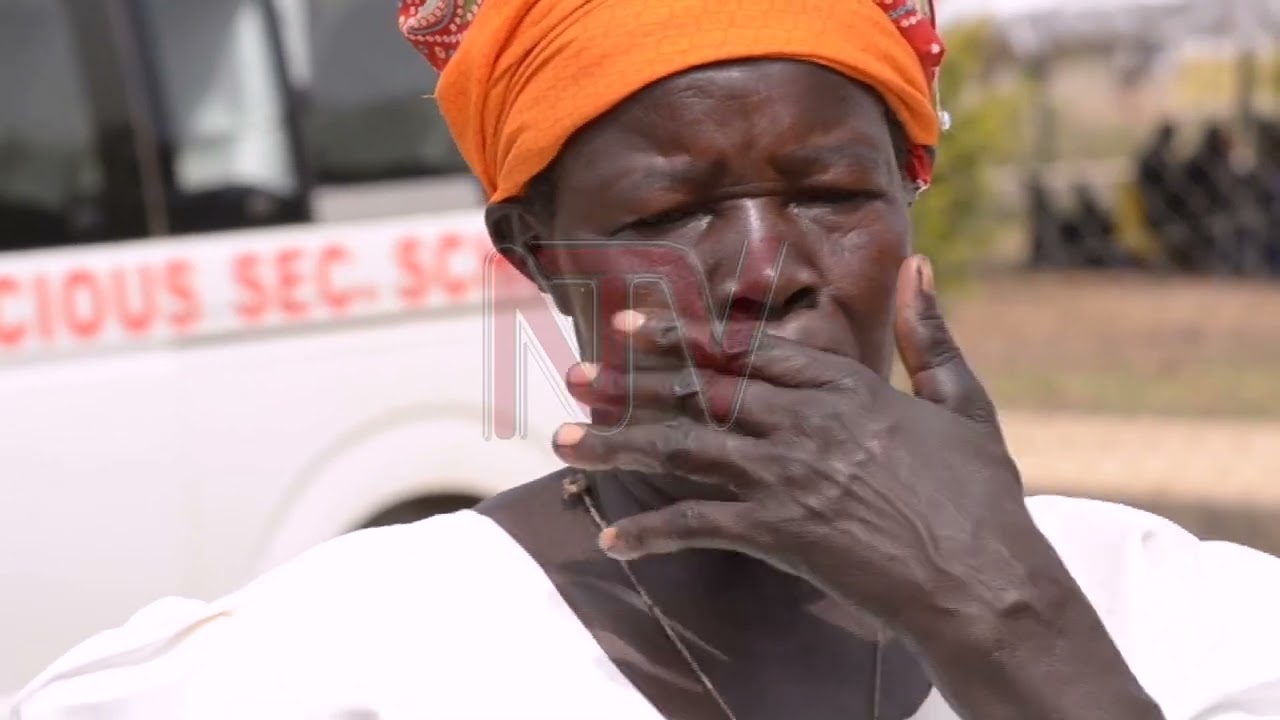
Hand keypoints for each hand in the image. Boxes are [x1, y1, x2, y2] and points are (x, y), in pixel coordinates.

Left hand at [551, 255, 1039, 636]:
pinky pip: (697, 527)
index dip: (681, 333)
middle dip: (631, 383)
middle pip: (699, 393)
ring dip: (618, 443)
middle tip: (575, 374)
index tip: (630, 321)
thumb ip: (929, 335)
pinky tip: (612, 537)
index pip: (745, 348)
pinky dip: (651, 532)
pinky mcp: (778, 533)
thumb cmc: (980, 496)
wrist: (985, 580)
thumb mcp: (963, 402)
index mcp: (843, 386)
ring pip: (682, 450)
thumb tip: (920, 267)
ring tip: (564, 440)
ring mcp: (785, 477)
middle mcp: (803, 422)